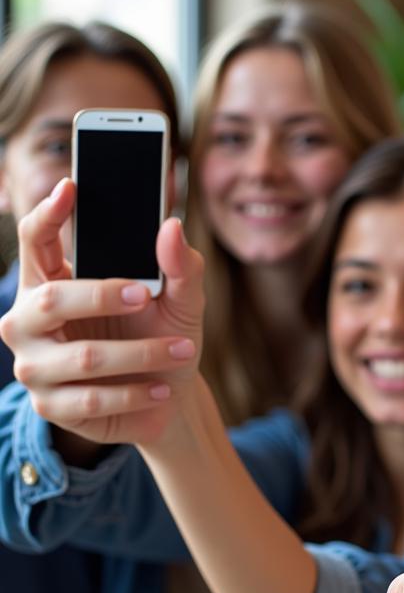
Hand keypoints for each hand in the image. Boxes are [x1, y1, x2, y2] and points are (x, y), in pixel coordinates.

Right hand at [0, 179, 204, 446]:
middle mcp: (30, 321)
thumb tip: (172, 227)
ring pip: (83, 357)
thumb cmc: (165, 336)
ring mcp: (34, 366)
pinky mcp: (50, 406)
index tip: (71, 187)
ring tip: (181, 351)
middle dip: (103, 297)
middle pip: (52, 299)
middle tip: (146, 297)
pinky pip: (92, 399)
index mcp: (53, 282)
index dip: (49, 213)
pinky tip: (162, 389)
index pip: (37, 241)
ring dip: (142, 354)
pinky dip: (137, 393)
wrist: (171, 397)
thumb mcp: (183, 300)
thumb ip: (181, 266)